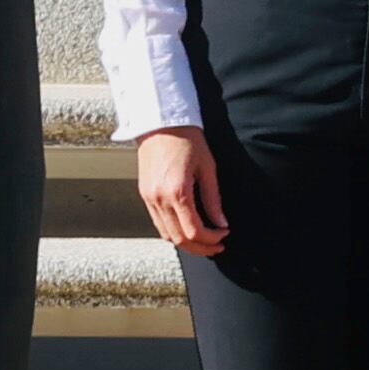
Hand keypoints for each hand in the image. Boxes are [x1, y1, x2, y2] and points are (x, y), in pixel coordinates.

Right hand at [136, 127, 227, 255]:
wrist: (160, 121)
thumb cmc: (186, 139)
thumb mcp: (208, 168)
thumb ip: (213, 199)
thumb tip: (222, 222)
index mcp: (177, 192)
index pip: (194, 231)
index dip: (211, 239)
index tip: (224, 234)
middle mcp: (159, 198)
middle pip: (179, 239)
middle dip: (200, 247)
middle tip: (217, 245)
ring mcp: (149, 198)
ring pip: (166, 235)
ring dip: (186, 243)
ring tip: (204, 240)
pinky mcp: (145, 194)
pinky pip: (158, 223)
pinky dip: (173, 231)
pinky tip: (187, 227)